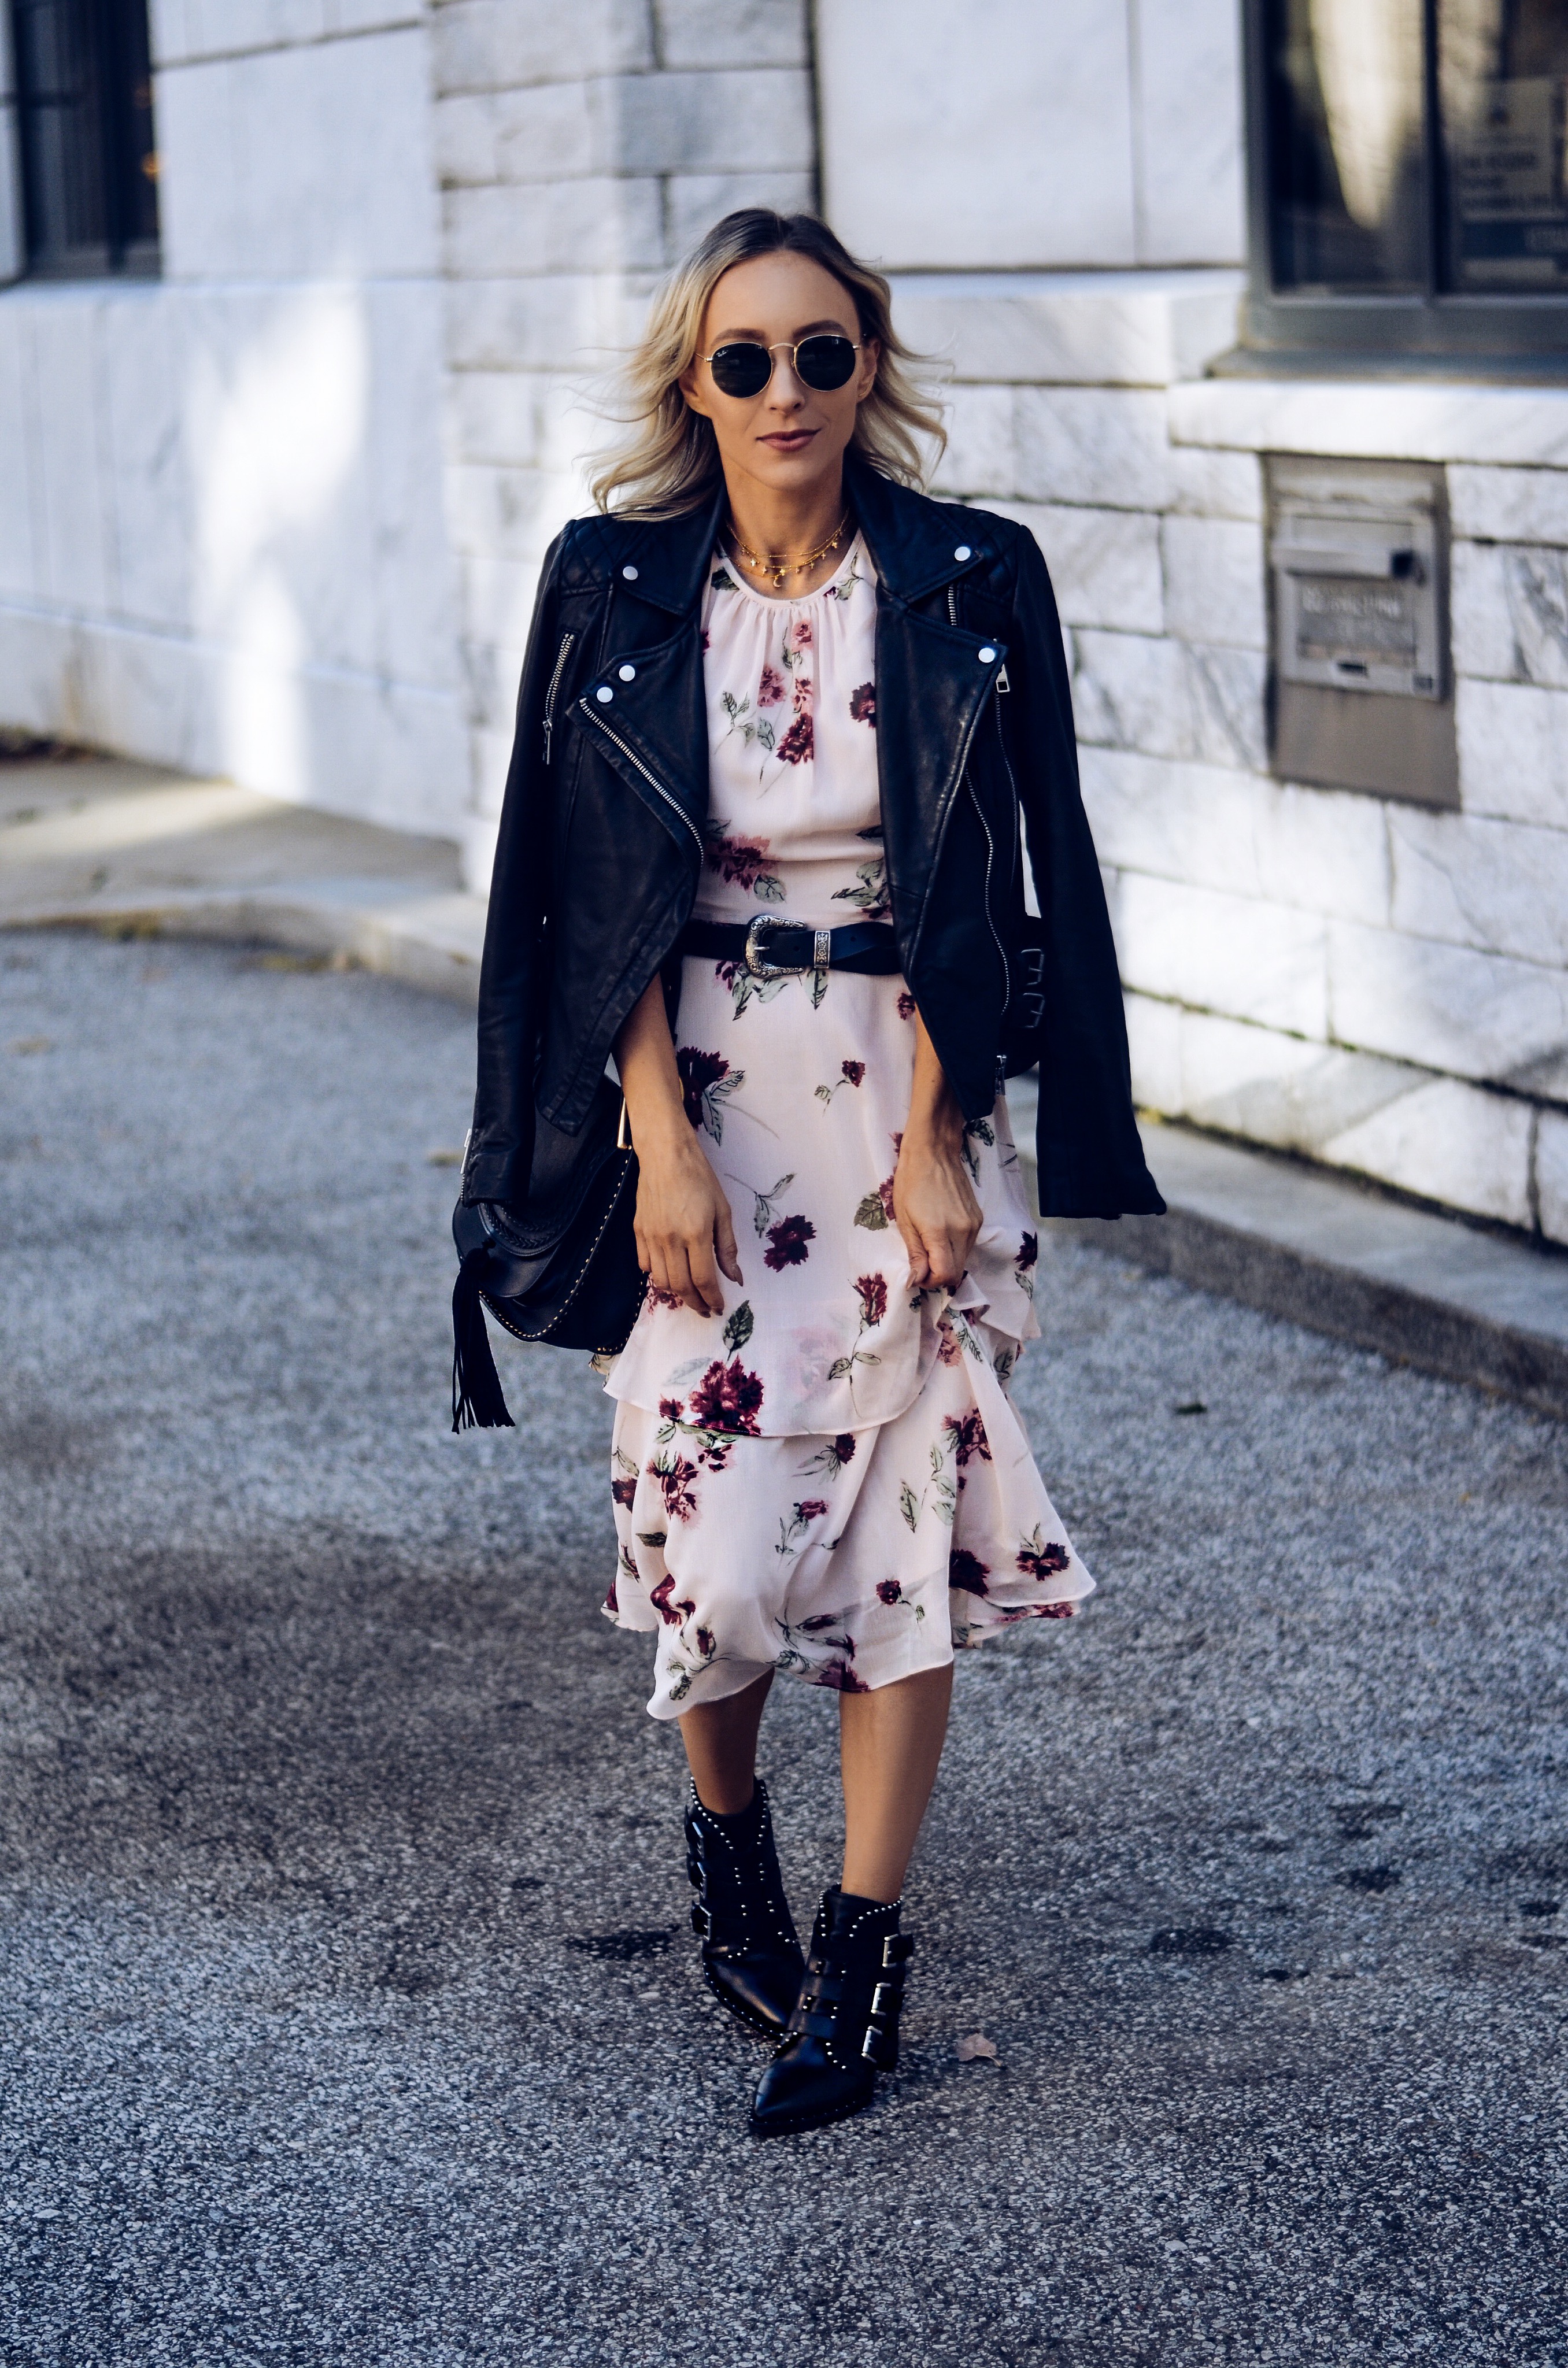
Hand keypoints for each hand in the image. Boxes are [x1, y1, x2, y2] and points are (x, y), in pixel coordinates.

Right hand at [631, 1115, 742, 1317]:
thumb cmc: (699, 1177)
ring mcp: (651, 1236)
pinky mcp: (638, 1231)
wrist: (665, 1153)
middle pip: (680, 1286)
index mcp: (695, 1234)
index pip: (703, 1279)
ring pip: (660, 1281)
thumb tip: (735, 1278)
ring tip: (689, 1294)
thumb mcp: (722, 1210)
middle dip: (695, 1303)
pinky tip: (670, 1273)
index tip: (719, 1307)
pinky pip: (645, 1265)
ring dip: (677, 1293)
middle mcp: (670, 1240)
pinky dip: (657, 1276)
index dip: (712, 1298)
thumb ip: (727, 1247)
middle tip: (705, 1309)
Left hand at [892, 1124, 979, 1292]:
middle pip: (957, 1271)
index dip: (931, 1282)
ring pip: (964, 1259)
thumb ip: (915, 1253)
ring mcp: (974, 1224)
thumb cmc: (911, 1182)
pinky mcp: (978, 1218)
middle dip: (939, 1275)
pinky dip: (955, 1248)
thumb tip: (916, 1282)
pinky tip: (941, 1234)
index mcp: (940, 1232)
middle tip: (921, 1265)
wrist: (934, 1152)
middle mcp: (962, 1231)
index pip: (945, 1275)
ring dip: (947, 1261)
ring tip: (929, 1246)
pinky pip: (968, 1245)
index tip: (918, 1275)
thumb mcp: (905, 1220)